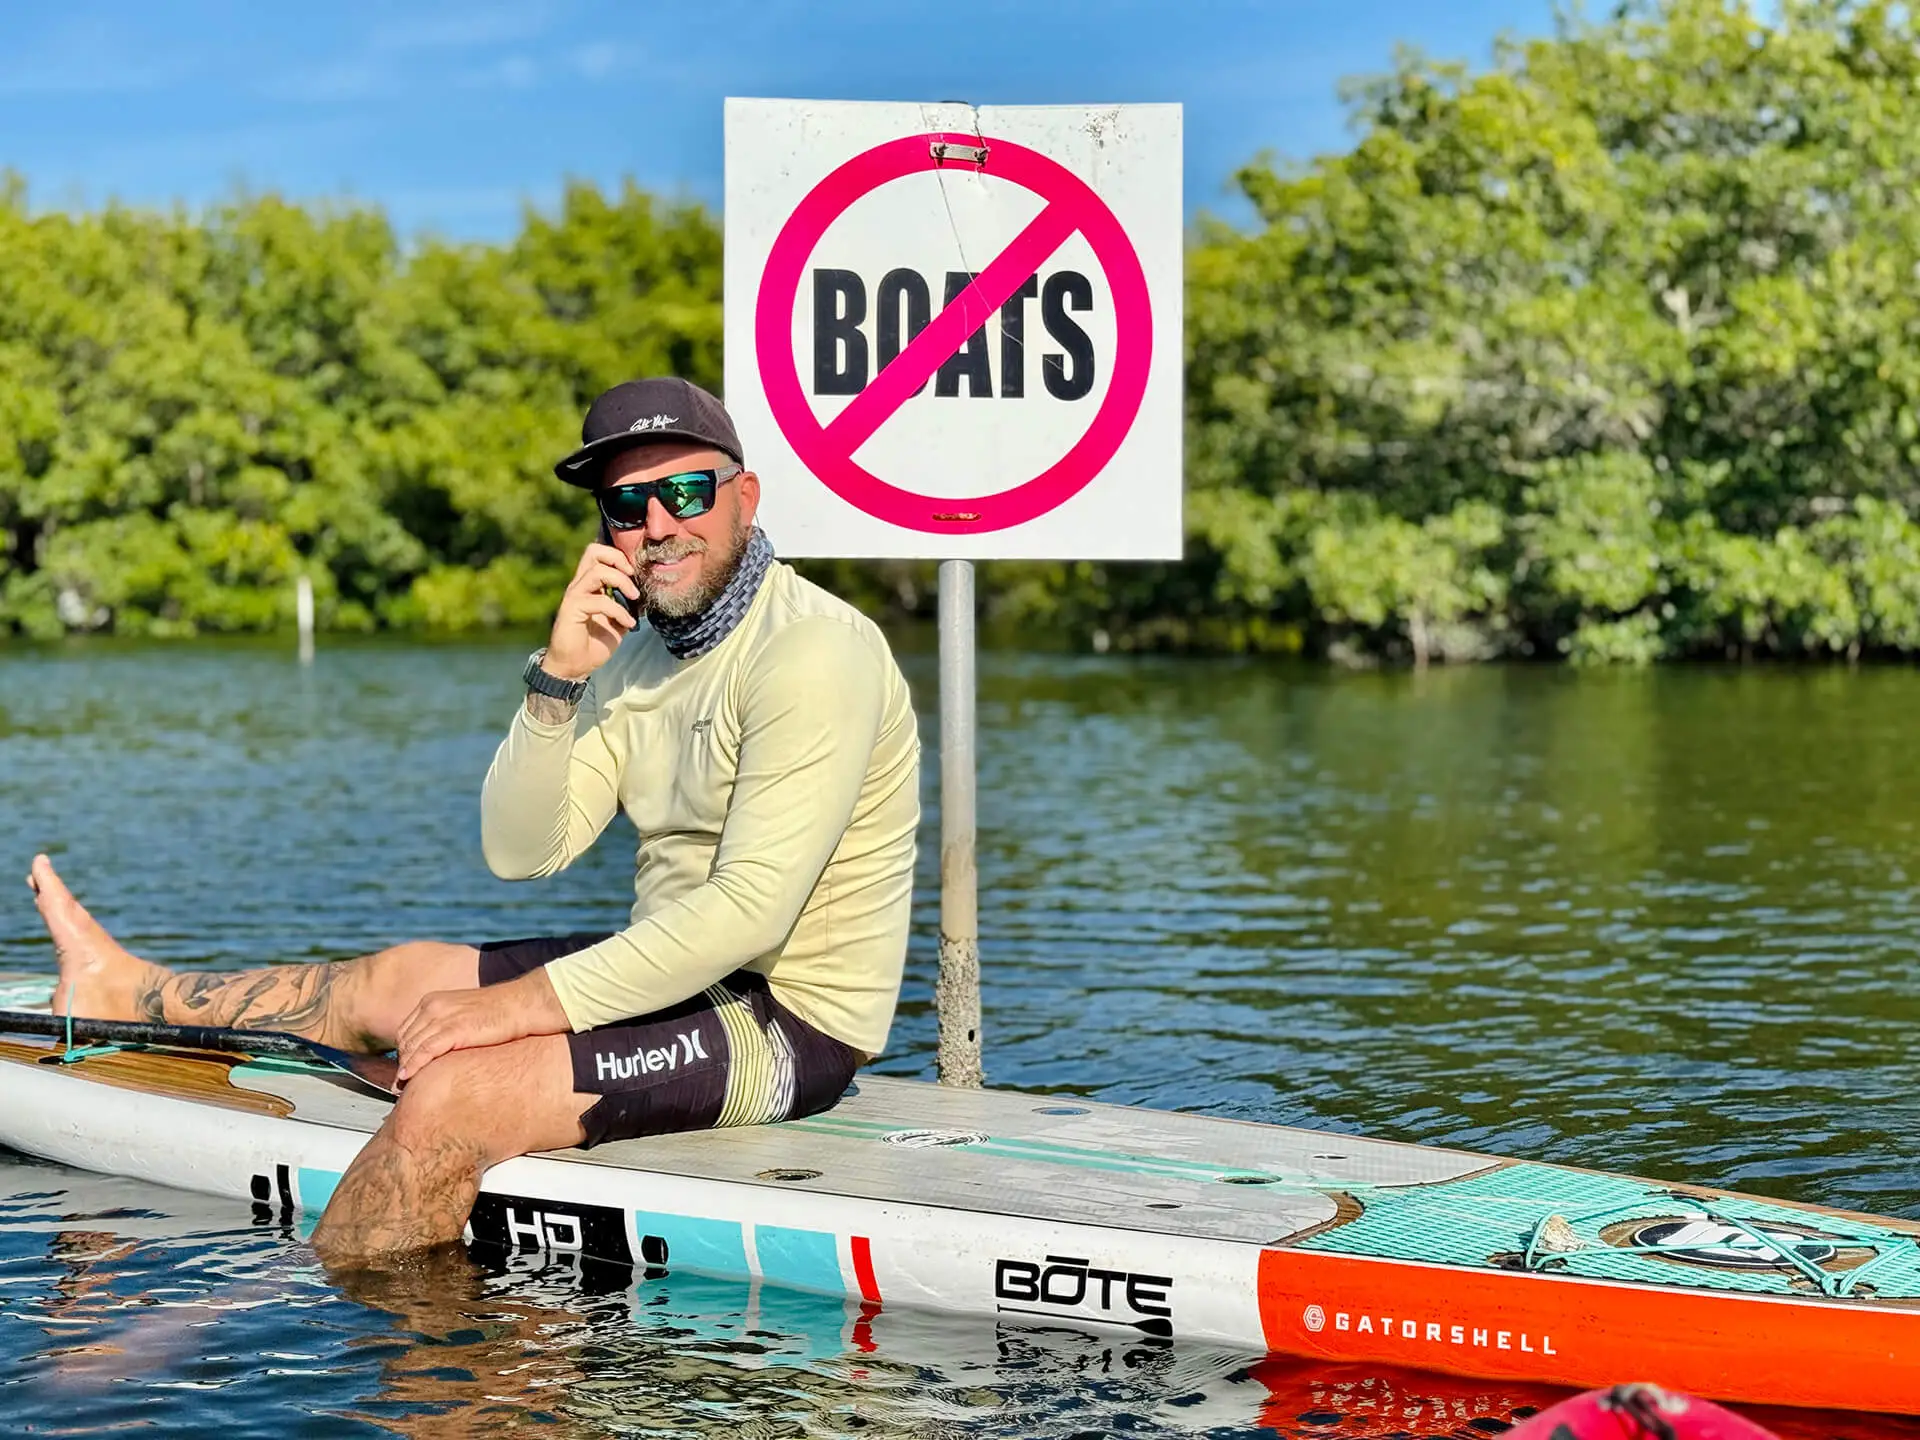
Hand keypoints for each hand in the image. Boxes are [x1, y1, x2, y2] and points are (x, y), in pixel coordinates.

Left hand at [395, 971, 569, 1081]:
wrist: (521, 1005)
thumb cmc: (499, 1012)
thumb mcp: (464, 1014)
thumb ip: (446, 1026)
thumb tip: (439, 1049)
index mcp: (433, 1001)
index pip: (406, 1030)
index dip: (403, 1052)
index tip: (404, 1069)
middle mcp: (433, 1007)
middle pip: (405, 1040)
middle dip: (401, 1063)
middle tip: (400, 1084)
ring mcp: (442, 1017)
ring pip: (411, 1047)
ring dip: (405, 1068)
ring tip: (401, 1087)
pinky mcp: (454, 1029)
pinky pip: (424, 1051)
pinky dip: (413, 1066)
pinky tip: (407, 1077)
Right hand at [542, 540, 640, 679]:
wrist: (575, 666)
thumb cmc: (594, 643)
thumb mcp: (619, 622)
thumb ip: (628, 607)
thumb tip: (646, 598)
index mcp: (590, 584)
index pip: (599, 553)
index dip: (619, 555)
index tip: (636, 573)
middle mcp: (580, 585)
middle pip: (593, 551)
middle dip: (618, 558)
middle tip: (633, 576)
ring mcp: (574, 596)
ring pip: (597, 571)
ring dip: (622, 582)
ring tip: (635, 597)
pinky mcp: (571, 609)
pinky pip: (599, 601)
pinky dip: (619, 611)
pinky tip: (629, 624)